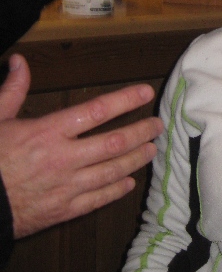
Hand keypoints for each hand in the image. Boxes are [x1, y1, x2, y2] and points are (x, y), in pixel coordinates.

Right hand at [0, 54, 162, 237]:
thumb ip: (12, 90)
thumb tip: (19, 61)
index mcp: (47, 132)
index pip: (96, 111)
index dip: (124, 100)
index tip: (145, 92)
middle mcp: (63, 158)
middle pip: (113, 143)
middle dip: (140, 132)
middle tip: (157, 126)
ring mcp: (66, 186)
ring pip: (111, 171)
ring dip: (135, 159)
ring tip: (151, 150)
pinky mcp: (64, 210)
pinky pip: (98, 199)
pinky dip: (116, 190)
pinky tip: (129, 182)